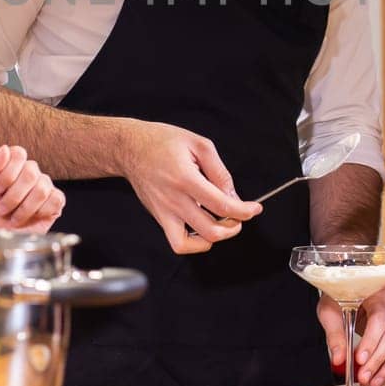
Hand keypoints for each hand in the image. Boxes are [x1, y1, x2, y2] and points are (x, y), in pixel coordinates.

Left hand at [0, 145, 64, 232]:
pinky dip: (40, 212)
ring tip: (14, 217)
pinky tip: (31, 217)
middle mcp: (31, 173)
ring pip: (41, 188)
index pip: (19, 153)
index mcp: (14, 165)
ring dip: (24, 208)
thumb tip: (4, 148)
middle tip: (2, 209)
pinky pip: (55, 200)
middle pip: (31, 172)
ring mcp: (45, 187)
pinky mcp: (55, 202)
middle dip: (13, 196)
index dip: (8, 173)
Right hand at [116, 120, 259, 254]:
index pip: (222, 205)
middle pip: (211, 230)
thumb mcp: (198, 144)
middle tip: (240, 216)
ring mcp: (164, 212)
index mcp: (186, 178)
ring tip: (223, 224)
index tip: (254, 208)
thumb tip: (232, 194)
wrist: (130, 148)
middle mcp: (174, 199)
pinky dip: (195, 243)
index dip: (244, 211)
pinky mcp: (159, 218)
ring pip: (194, 243)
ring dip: (215, 238)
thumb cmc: (162, 142)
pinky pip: (178, 243)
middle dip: (234, 227)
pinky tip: (203, 229)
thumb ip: (219, 171)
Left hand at [316, 286, 384, 385]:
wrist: (349, 291)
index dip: (371, 340)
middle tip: (363, 377)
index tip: (359, 359)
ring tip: (372, 383)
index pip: (379, 318)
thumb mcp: (330, 311)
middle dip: (376, 361)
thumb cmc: (340, 296)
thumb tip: (338, 360)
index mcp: (376, 294)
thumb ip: (335, 335)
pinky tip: (378, 378)